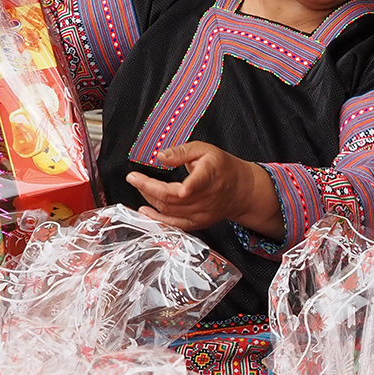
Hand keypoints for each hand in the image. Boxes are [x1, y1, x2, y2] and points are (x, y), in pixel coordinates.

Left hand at [126, 142, 276, 233]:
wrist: (240, 189)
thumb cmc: (222, 167)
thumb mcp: (204, 150)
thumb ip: (181, 152)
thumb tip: (160, 156)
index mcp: (209, 176)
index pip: (196, 184)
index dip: (186, 188)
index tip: (176, 188)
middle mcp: (206, 198)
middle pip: (173, 198)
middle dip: (148, 188)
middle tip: (133, 178)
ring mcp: (202, 213)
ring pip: (170, 210)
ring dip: (150, 199)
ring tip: (139, 187)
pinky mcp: (198, 223)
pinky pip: (174, 224)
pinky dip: (157, 219)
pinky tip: (145, 211)